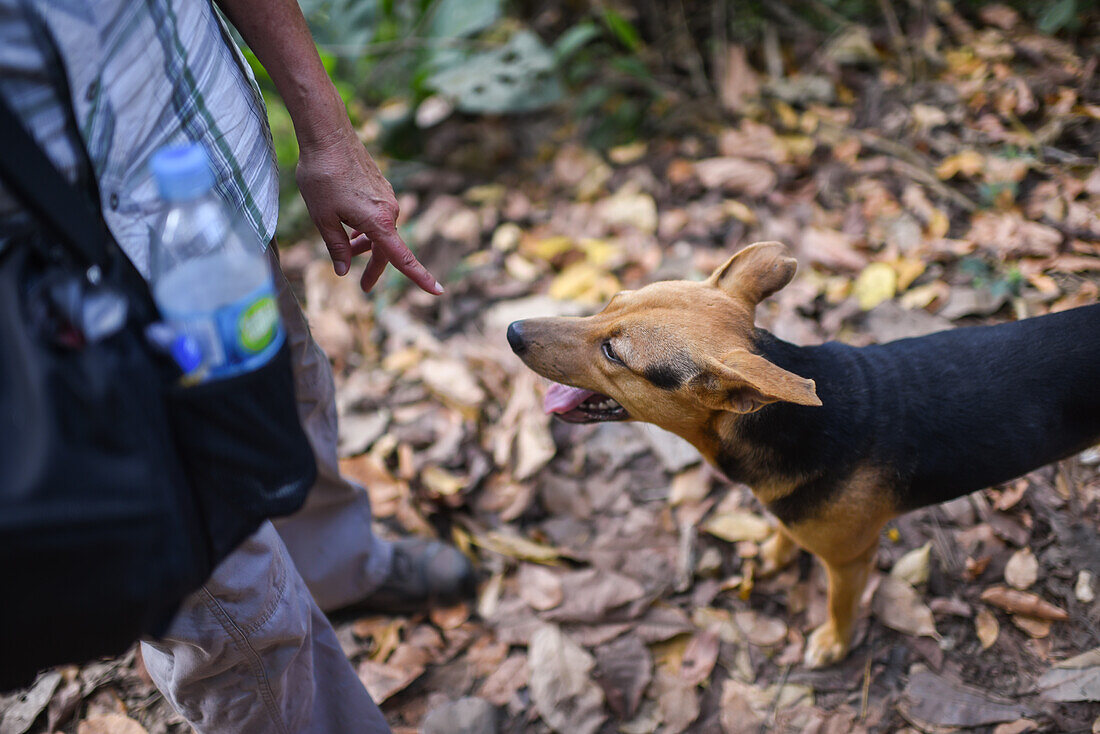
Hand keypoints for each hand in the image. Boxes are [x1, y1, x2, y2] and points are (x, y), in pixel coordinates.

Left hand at [295, 125, 441, 294]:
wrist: (328, 135)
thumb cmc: (322, 177)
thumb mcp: (323, 219)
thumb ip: (336, 247)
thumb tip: (343, 271)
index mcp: (379, 222)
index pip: (402, 258)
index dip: (420, 277)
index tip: (437, 291)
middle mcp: (389, 211)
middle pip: (387, 249)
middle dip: (374, 267)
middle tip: (364, 287)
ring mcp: (386, 198)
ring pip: (380, 231)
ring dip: (366, 244)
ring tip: (347, 249)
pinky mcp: (380, 188)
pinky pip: (377, 216)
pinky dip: (366, 227)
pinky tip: (349, 225)